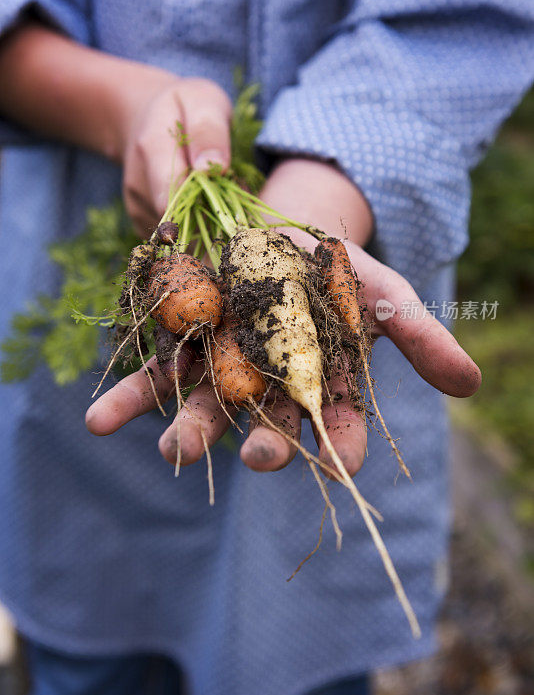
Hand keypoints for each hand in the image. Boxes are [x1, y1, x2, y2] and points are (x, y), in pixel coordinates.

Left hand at [85, 158, 480, 478]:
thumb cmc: (335, 266)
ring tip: (171, 452)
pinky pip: (156, 376)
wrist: (280, 231)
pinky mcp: (184, 348)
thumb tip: (471, 383)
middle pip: (271, 426)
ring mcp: (224, 372)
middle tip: (260, 459)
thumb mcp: (379, 289)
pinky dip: (129, 398)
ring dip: (188, 434)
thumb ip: (418, 334)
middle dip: (266, 444)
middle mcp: (272, 389)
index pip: (341, 426)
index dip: (345, 446)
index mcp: (324, 382)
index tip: (342, 463)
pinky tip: (99, 421)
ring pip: (208, 410)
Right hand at [116, 75, 232, 237]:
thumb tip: (214, 167)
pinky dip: (197, 226)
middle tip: (235, 198)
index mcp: (151, 146)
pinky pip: (174, 236)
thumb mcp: (202, 101)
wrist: (145, 118)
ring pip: (180, 231)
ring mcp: (137, 205)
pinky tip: (204, 204)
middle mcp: (138, 182)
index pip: (175, 190)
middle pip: (181, 217)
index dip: (208, 202)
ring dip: (207, 220)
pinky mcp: (141, 221)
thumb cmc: (184, 108)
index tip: (233, 204)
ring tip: (220, 195)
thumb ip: (208, 131)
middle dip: (213, 214)